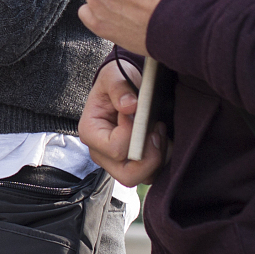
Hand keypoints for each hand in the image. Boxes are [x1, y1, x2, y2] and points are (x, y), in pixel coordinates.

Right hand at [79, 59, 164, 186]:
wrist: (126, 86)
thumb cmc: (117, 81)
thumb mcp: (113, 76)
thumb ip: (119, 88)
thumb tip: (130, 105)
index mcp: (91, 133)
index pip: (115, 149)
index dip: (133, 133)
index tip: (136, 111)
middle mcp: (102, 154)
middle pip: (127, 175)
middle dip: (150, 156)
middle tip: (156, 130)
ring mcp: (118, 162)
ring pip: (143, 177)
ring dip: (159, 156)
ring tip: (159, 130)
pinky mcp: (134, 164)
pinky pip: (153, 174)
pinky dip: (163, 159)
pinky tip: (162, 138)